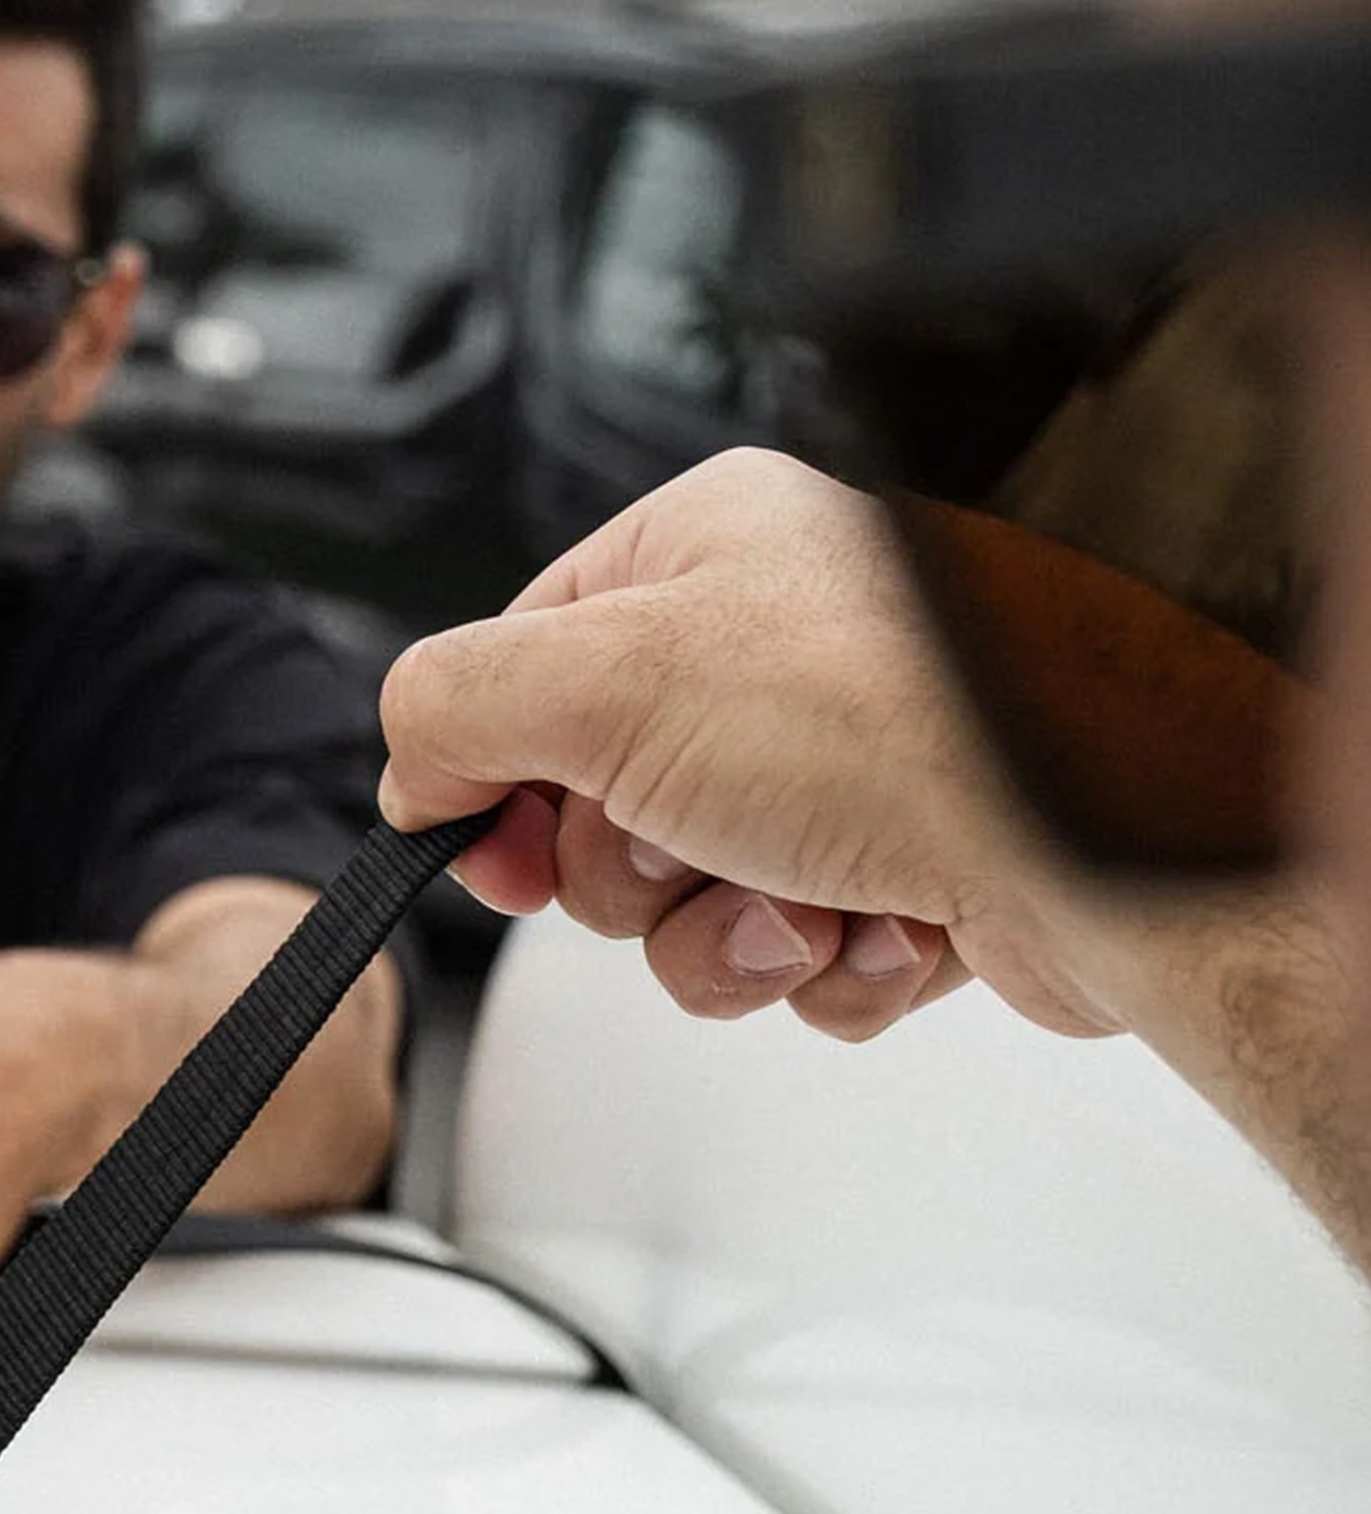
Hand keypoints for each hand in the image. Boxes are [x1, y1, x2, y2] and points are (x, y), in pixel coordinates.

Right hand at [377, 449, 1118, 1042]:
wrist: (1099, 846)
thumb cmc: (902, 723)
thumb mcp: (608, 677)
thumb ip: (457, 704)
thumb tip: (413, 763)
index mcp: (706, 547)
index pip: (527, 666)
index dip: (499, 777)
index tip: (498, 846)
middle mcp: (781, 641)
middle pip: (603, 803)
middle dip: (641, 871)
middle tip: (698, 844)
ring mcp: (852, 761)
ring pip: (695, 899)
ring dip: (732, 933)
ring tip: (808, 899)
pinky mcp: (914, 865)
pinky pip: (799, 953)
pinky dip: (828, 965)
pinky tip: (885, 923)